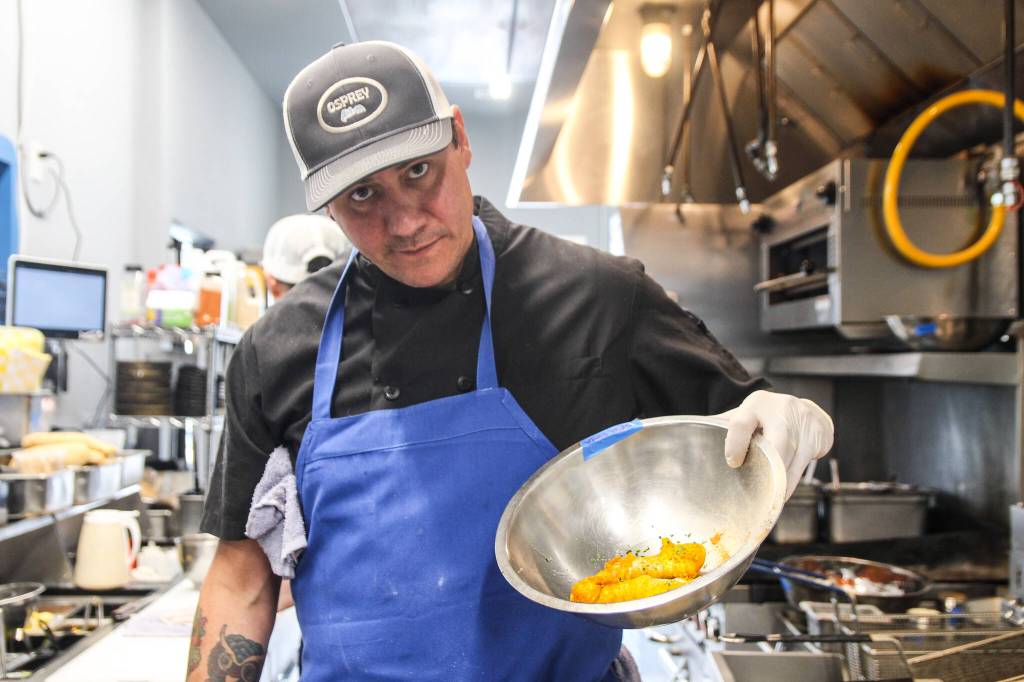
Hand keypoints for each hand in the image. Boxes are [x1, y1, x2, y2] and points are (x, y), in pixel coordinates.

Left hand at [718, 390, 833, 497]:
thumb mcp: (748, 413)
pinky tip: (780, 495)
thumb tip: (693, 436)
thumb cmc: (769, 416)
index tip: (733, 463)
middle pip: (775, 445)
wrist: (810, 412)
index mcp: (756, 405)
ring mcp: (801, 425)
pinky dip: (789, 484)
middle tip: (754, 490)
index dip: (734, 444)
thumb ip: (725, 425)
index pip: (740, 423)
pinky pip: (800, 468)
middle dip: (766, 469)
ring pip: (788, 460)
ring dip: (777, 483)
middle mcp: (780, 412)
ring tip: (765, 500)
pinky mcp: (815, 440)